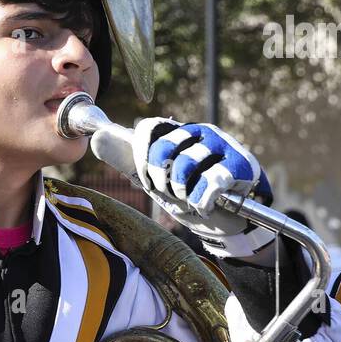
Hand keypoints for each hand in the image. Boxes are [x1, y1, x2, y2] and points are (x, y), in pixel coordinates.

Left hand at [132, 118, 274, 257]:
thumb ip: (138, 163)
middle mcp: (200, 131)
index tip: (147, 182)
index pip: (149, 129)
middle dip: (159, 178)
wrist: (233, 212)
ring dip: (180, 190)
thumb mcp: (163, 179)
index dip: (141, 157)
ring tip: (187, 201)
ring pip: (186, 164)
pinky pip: (211, 182)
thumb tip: (101, 143)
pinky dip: (202, 201)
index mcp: (179, 131)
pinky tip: (204, 207)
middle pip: (164, 147)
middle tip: (167, 193)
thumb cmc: (194, 193)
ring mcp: (221, 144)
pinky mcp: (240, 164)